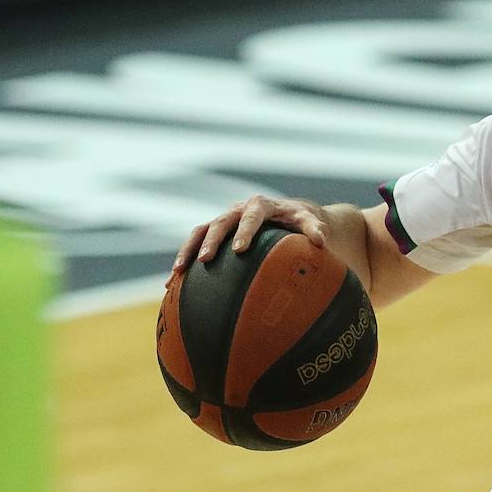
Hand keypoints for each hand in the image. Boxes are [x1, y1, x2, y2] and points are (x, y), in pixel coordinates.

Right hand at [167, 194, 326, 285]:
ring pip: (200, 232)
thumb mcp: (310, 221)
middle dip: (211, 241)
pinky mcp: (214, 233)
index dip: (244, 231)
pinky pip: (194, 245)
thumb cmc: (300, 220)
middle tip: (204, 260)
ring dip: (188, 251)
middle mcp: (237, 210)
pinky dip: (183, 263)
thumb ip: (315, 228)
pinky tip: (171, 285)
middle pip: (220, 223)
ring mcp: (223, 221)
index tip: (239, 249)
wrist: (287, 213)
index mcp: (261, 206)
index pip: (252, 217)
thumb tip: (321, 241)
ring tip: (178, 272)